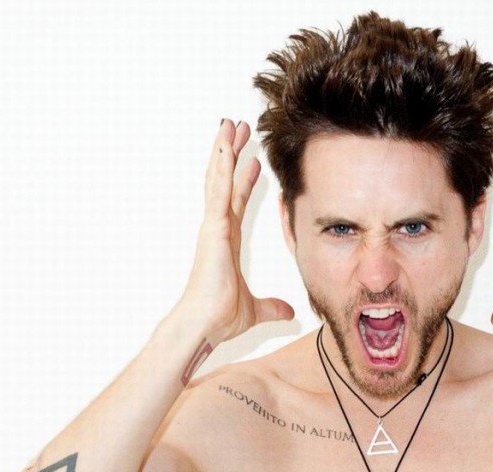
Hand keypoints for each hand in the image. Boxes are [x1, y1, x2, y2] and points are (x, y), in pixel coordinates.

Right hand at [179, 119, 293, 342]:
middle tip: (237, 128)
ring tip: (230, 124)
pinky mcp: (213, 229)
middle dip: (230, 155)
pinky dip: (222, 168)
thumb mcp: (256, 309)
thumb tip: (287, 312)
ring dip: (224, 151)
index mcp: (226, 242)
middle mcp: (218, 229)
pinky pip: (218, 192)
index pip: (236, 203)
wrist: (205, 326)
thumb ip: (272, 306)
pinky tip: (227, 148)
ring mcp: (213, 226)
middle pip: (224, 183)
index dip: (243, 181)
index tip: (252, 162)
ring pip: (218, 180)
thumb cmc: (220, 318)